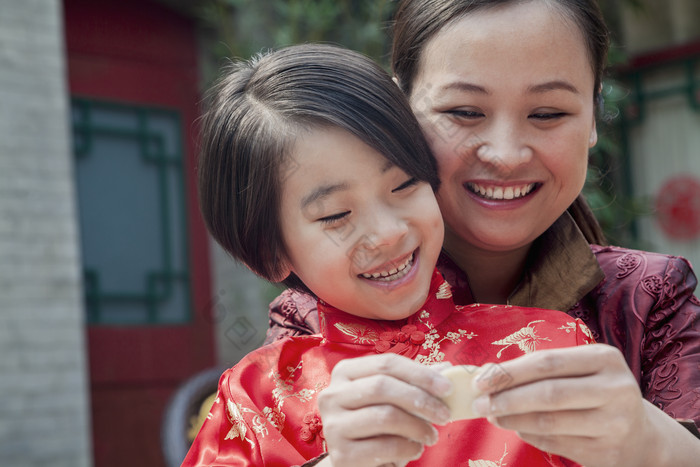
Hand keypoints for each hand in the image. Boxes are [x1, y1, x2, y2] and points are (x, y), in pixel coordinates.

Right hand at [317, 354, 451, 466]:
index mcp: (345, 372)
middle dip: (421, 400)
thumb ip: (414, 383)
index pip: (386, 363)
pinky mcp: (342, 454)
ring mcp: (333, 425)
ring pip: (385, 416)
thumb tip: (446, 368)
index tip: (448, 388)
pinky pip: (385, 446)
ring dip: (418, 426)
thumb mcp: (392, 400)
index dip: (420, 374)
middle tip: (445, 414)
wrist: (352, 461)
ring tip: (431, 435)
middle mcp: (332, 395)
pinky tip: (415, 449)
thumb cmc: (375, 425)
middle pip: (382, 386)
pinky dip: (409, 448)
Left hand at [470, 344, 699, 465]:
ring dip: (512, 419)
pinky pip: (555, 442)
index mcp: (605, 358)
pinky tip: (515, 428)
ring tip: (492, 415)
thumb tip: (486, 373)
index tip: (480, 380)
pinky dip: (529, 435)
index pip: (547, 362)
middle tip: (479, 403)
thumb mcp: (580, 371)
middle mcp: (615, 389)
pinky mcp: (607, 451)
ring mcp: (614, 423)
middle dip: (506, 399)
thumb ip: (540, 369)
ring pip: (549, 421)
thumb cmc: (595, 392)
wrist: (640, 435)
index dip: (510, 372)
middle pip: (548, 393)